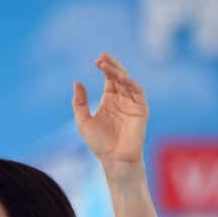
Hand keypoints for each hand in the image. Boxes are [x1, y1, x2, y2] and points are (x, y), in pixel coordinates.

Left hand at [72, 53, 148, 172]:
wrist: (115, 160)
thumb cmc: (100, 144)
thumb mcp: (83, 121)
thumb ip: (79, 103)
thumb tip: (76, 82)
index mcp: (109, 100)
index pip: (109, 78)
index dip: (104, 68)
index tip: (96, 60)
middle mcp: (122, 99)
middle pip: (119, 76)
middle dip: (112, 65)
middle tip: (103, 56)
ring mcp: (132, 103)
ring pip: (128, 81)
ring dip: (119, 72)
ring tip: (107, 65)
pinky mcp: (141, 110)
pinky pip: (138, 92)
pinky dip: (130, 83)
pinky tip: (121, 77)